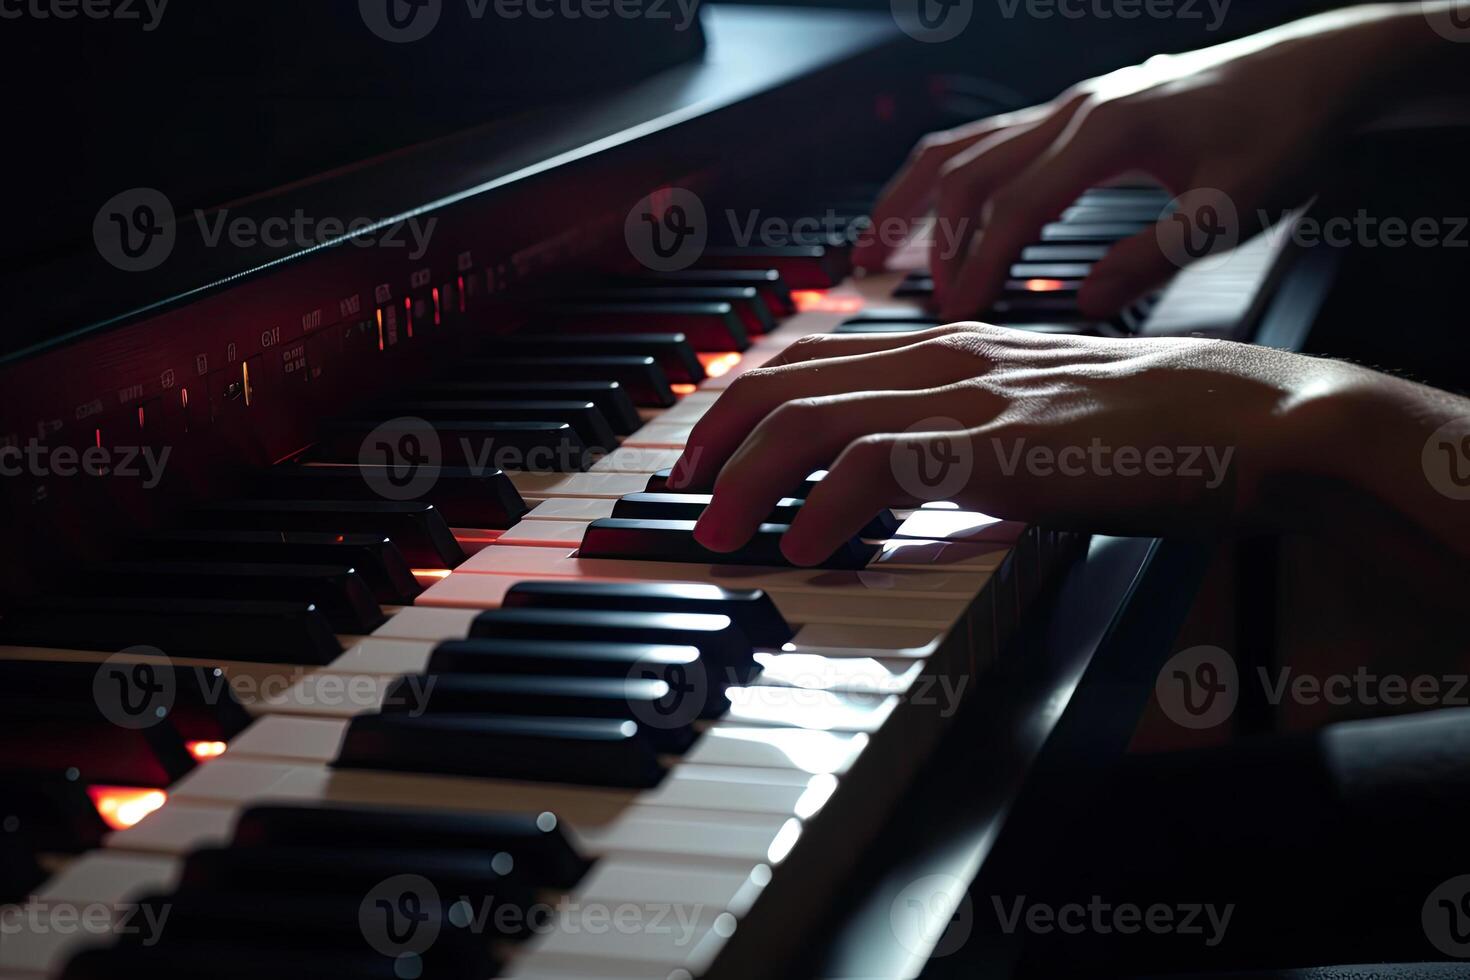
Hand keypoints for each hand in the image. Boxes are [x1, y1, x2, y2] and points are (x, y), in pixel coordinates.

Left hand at [667, 324, 1378, 565]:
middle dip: (717, 435)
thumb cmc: (1147, 428)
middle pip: (788, 378)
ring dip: (748, 476)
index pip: (811, 356)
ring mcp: (969, 396)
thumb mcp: (1032, 417)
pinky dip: (825, 507)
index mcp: (948, 348)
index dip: (741, 400)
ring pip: (815, 416)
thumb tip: (894, 482)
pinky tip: (805, 546)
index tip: (707, 450)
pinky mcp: (999, 444)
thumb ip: (960, 435)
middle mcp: (944, 357)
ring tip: (715, 528)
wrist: (1244, 421)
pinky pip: (879, 466)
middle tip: (681, 490)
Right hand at [853, 4, 1427, 320]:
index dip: (979, 265)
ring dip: (915, 199)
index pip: (1015, 207)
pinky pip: (987, 143)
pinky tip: (931, 213)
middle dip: (929, 238)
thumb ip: (1156, 255)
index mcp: (1106, 130)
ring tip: (873, 248)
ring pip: (963, 147)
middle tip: (906, 297)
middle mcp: (1074, 110)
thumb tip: (1085, 303)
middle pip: (968, 171)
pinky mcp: (1075, 115)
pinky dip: (947, 182)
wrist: (1318, 71)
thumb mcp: (1235, 207)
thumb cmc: (1286, 132)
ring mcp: (1069, 107)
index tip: (954, 316)